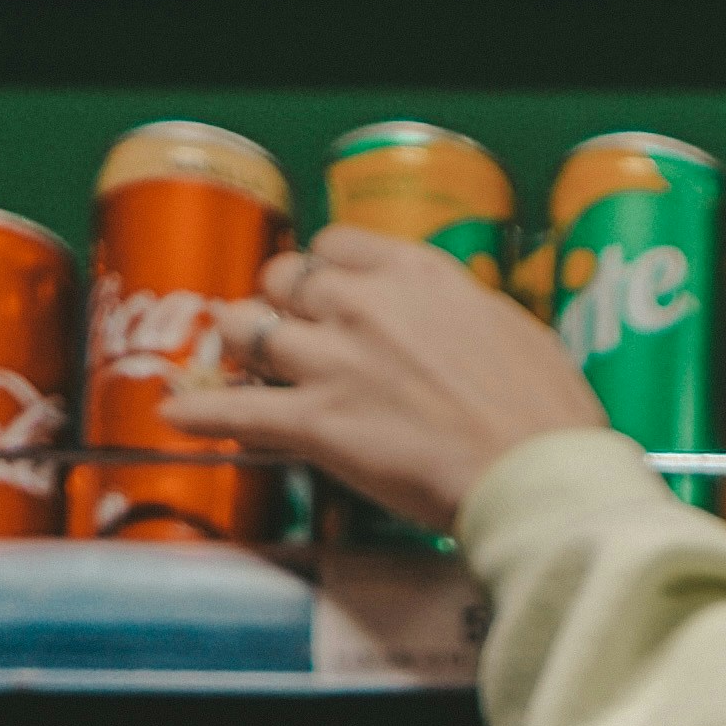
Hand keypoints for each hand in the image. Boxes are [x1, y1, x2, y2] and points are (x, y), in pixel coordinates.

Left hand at [169, 222, 615, 535]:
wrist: (540, 479)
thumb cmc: (549, 418)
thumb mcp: (516, 334)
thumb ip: (463, 318)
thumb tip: (451, 328)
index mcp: (417, 274)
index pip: (336, 246)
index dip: (323, 269)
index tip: (325, 291)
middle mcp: (364, 305)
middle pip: (284, 281)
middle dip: (279, 304)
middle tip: (283, 331)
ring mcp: (333, 363)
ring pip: (249, 331)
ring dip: (240, 345)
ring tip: (235, 361)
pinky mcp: (317, 425)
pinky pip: (236, 411)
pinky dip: (200, 412)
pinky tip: (175, 413)